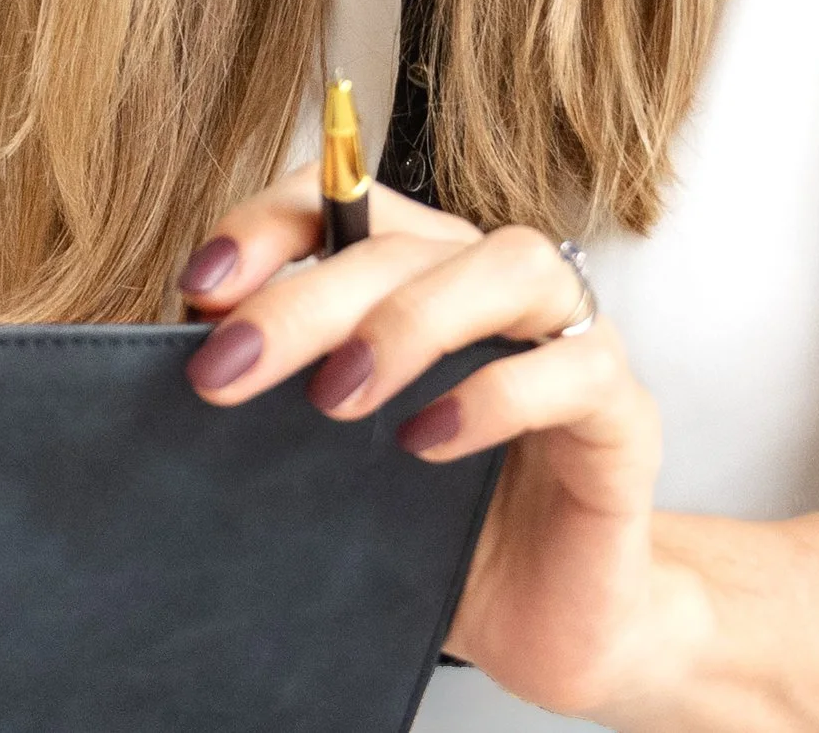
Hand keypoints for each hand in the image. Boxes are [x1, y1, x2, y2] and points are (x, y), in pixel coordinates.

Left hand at [178, 176, 688, 726]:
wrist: (552, 620)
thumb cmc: (438, 522)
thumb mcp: (338, 453)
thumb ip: (282, 387)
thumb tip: (195, 341)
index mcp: (423, 267)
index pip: (344, 198)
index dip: (268, 223)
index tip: (199, 288)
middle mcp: (495, 281)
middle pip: (403, 240)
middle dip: (305, 298)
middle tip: (229, 369)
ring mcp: (571, 334)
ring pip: (508, 265)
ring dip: (411, 321)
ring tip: (336, 398)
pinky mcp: (623, 410)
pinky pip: (572, 368)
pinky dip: (496, 395)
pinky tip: (429, 440)